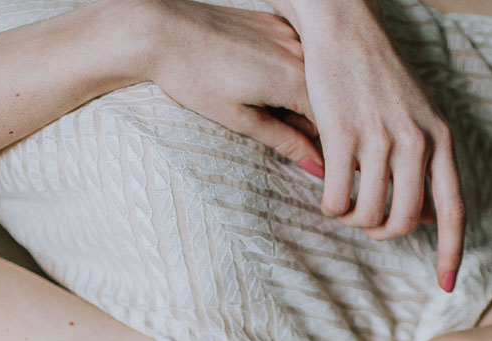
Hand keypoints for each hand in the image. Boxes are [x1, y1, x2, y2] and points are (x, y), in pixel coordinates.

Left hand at [139, 0, 322, 170]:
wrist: (161, 31)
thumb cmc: (194, 77)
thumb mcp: (240, 119)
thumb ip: (284, 142)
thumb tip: (315, 166)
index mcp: (294, 79)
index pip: (330, 123)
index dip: (324, 146)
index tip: (313, 161)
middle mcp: (299, 51)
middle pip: (323, 100)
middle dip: (309, 123)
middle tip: (276, 133)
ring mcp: (287, 33)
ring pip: (310, 78)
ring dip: (297, 98)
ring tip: (259, 104)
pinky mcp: (273, 23)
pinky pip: (294, 55)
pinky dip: (286, 74)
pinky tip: (258, 79)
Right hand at [291, 0, 465, 290]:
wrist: (346, 28)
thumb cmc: (380, 76)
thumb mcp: (420, 117)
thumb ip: (429, 165)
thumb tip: (432, 219)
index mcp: (442, 140)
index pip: (455, 211)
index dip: (452, 253)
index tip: (446, 285)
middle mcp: (417, 141)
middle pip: (405, 222)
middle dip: (383, 235)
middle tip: (367, 225)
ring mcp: (380, 137)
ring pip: (369, 214)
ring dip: (353, 221)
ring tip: (344, 206)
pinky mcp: (343, 134)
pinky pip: (337, 198)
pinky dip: (330, 207)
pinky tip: (327, 194)